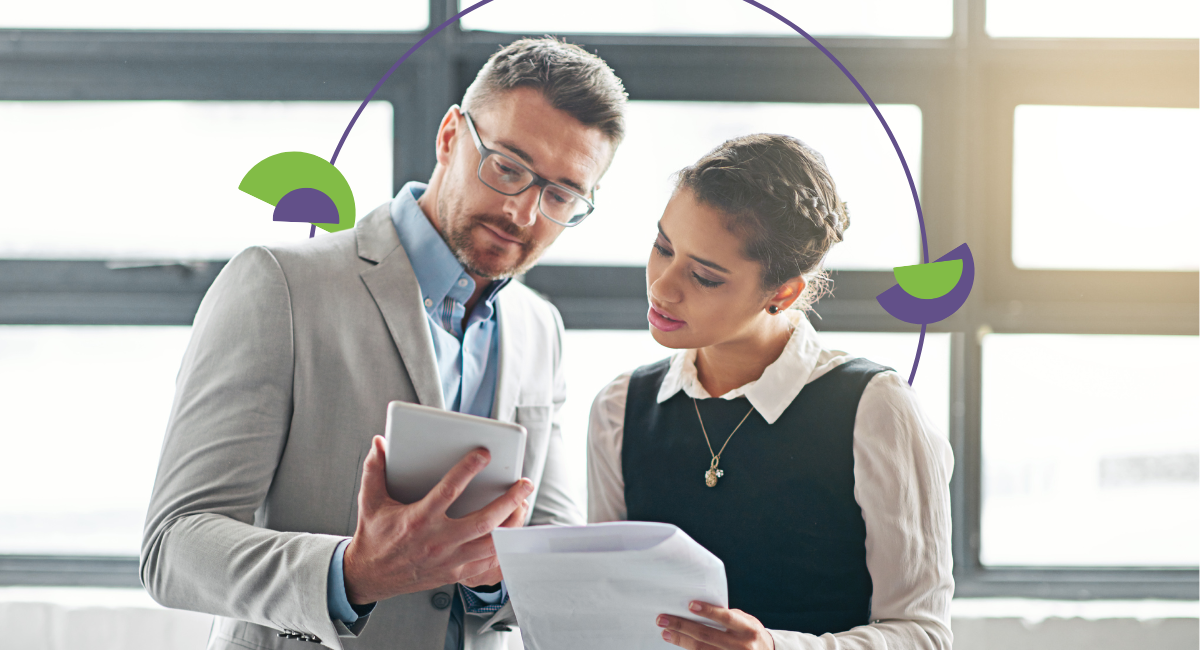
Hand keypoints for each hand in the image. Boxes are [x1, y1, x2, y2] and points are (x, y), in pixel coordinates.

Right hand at [342, 436, 533, 604]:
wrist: (371, 576)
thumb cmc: (374, 536)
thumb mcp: (370, 501)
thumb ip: (375, 469)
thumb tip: (379, 442)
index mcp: (417, 520)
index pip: (448, 491)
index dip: (468, 469)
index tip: (484, 454)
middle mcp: (436, 542)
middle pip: (482, 521)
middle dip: (508, 501)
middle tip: (524, 483)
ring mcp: (448, 561)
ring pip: (491, 544)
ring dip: (512, 524)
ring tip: (524, 505)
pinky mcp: (455, 574)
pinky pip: (488, 564)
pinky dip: (504, 548)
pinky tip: (513, 533)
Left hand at [657, 601, 774, 649]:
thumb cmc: (751, 634)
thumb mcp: (746, 622)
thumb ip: (729, 617)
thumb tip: (698, 609)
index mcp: (748, 629)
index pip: (726, 618)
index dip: (708, 611)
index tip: (690, 605)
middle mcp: (742, 645)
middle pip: (707, 635)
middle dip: (682, 626)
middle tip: (663, 619)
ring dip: (681, 640)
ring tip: (666, 633)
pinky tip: (679, 645)